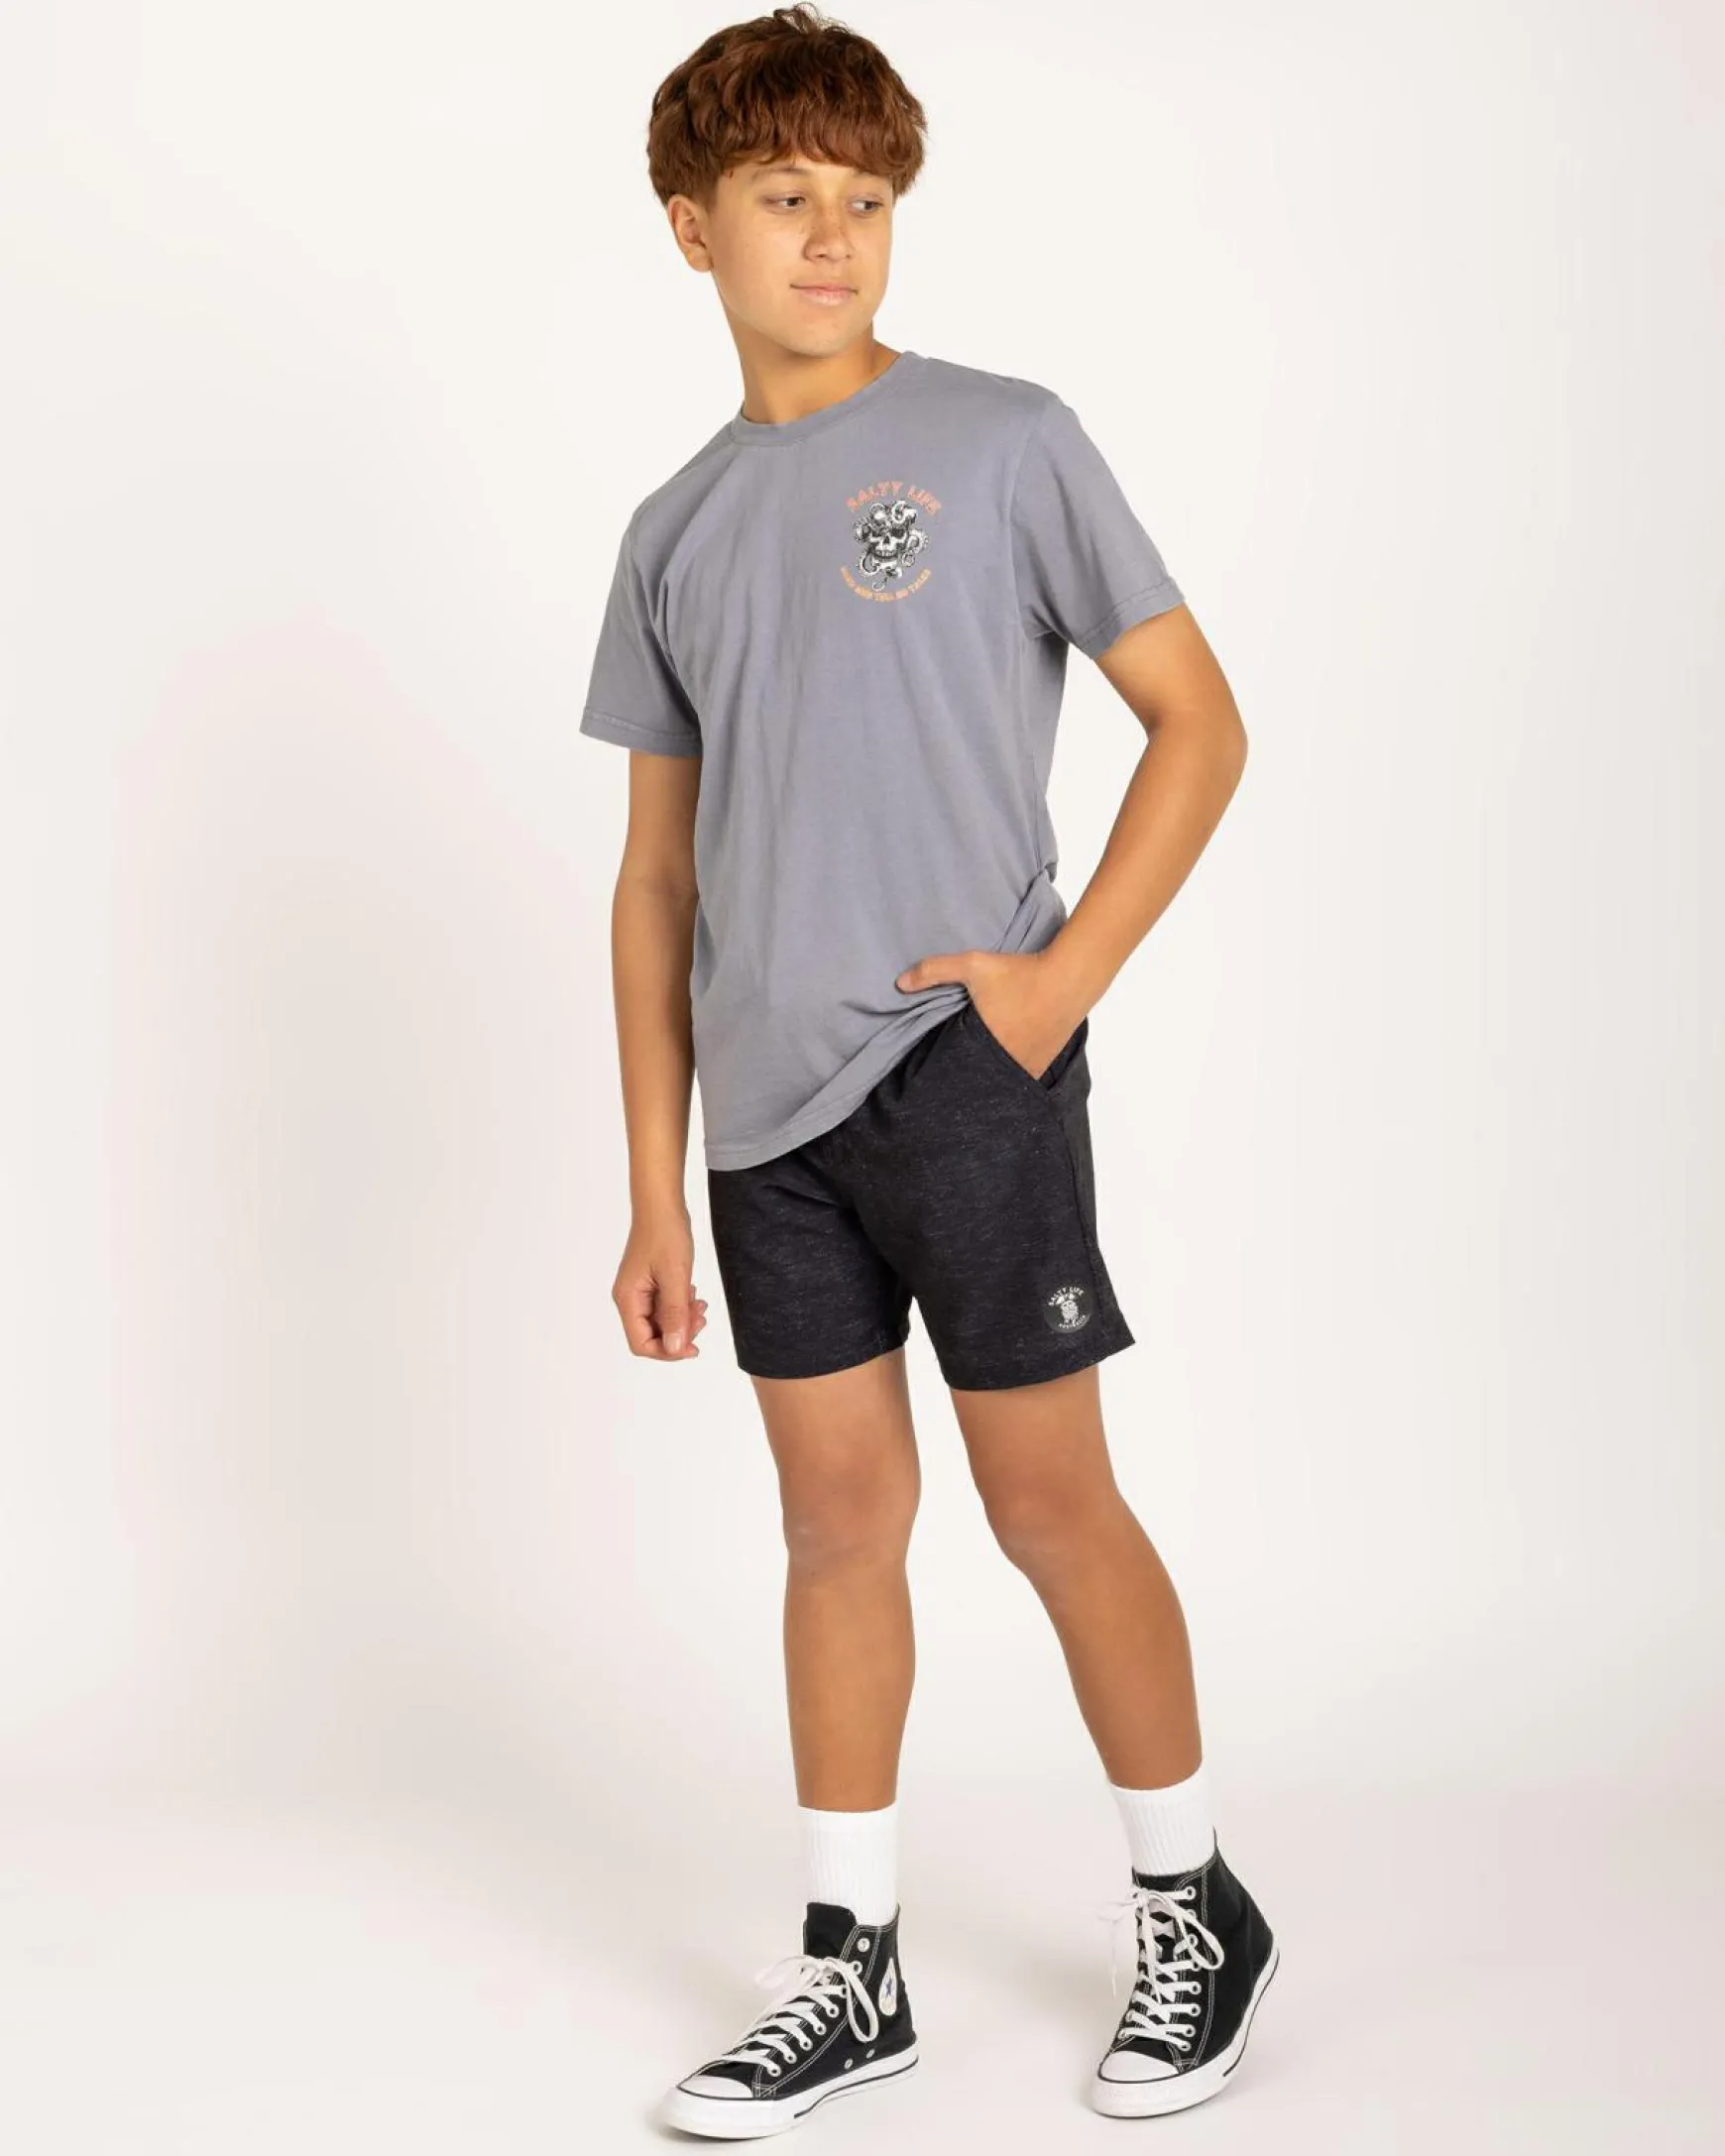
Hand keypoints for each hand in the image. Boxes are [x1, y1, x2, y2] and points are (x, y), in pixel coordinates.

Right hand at [613, 1207, 708, 1360]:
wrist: (662, 1205)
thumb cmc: (665, 1234)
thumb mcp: (675, 1276)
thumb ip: (674, 1314)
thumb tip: (673, 1348)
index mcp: (628, 1299)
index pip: (641, 1343)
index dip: (666, 1351)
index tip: (692, 1346)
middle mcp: (630, 1298)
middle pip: (652, 1335)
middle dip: (678, 1333)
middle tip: (701, 1318)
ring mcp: (640, 1291)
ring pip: (661, 1322)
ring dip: (683, 1319)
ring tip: (700, 1305)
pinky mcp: (650, 1284)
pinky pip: (664, 1306)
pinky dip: (681, 1306)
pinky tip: (693, 1294)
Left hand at [895, 946, 1086, 1082]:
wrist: (1069, 978)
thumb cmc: (1021, 972)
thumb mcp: (974, 965)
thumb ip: (935, 971)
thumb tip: (900, 983)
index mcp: (984, 1044)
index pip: (956, 1073)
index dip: (945, 1074)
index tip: (933, 1074)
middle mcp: (1007, 1062)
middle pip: (978, 1082)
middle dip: (965, 1078)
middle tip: (953, 1071)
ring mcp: (1028, 1067)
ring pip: (999, 1082)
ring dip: (987, 1077)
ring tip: (974, 1070)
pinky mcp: (1042, 1065)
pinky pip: (1019, 1079)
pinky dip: (1008, 1075)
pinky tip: (1000, 1065)